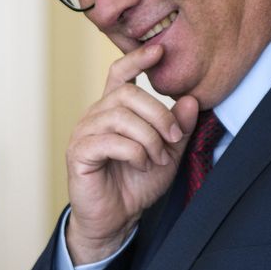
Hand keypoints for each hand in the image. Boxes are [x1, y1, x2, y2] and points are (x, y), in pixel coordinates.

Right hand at [64, 43, 198, 263]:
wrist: (117, 218)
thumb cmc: (136, 184)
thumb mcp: (168, 153)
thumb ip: (179, 128)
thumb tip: (191, 99)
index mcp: (114, 110)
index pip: (120, 73)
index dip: (137, 59)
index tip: (160, 50)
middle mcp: (96, 115)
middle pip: (128, 94)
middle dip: (159, 115)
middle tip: (174, 138)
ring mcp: (84, 132)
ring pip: (121, 117)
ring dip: (149, 138)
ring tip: (158, 158)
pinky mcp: (79, 152)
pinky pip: (110, 141)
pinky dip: (135, 152)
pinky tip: (141, 164)